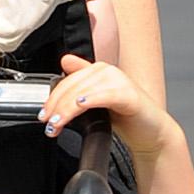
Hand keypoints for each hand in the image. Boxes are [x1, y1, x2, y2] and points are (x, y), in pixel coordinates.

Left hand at [40, 52, 171, 162]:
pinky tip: (80, 106)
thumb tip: (65, 61)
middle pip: (72, 86)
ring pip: (83, 91)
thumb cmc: (125, 117)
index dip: (52, 97)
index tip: (43, 115)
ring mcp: (120, 81)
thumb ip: (81, 82)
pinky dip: (91, 99)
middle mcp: (108, 71)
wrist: (150, 132)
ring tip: (56, 125)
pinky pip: (105, 95)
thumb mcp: (96, 100)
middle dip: (56, 106)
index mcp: (98, 70)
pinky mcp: (129, 95)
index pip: (67, 81)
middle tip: (48, 124)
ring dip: (66, 109)